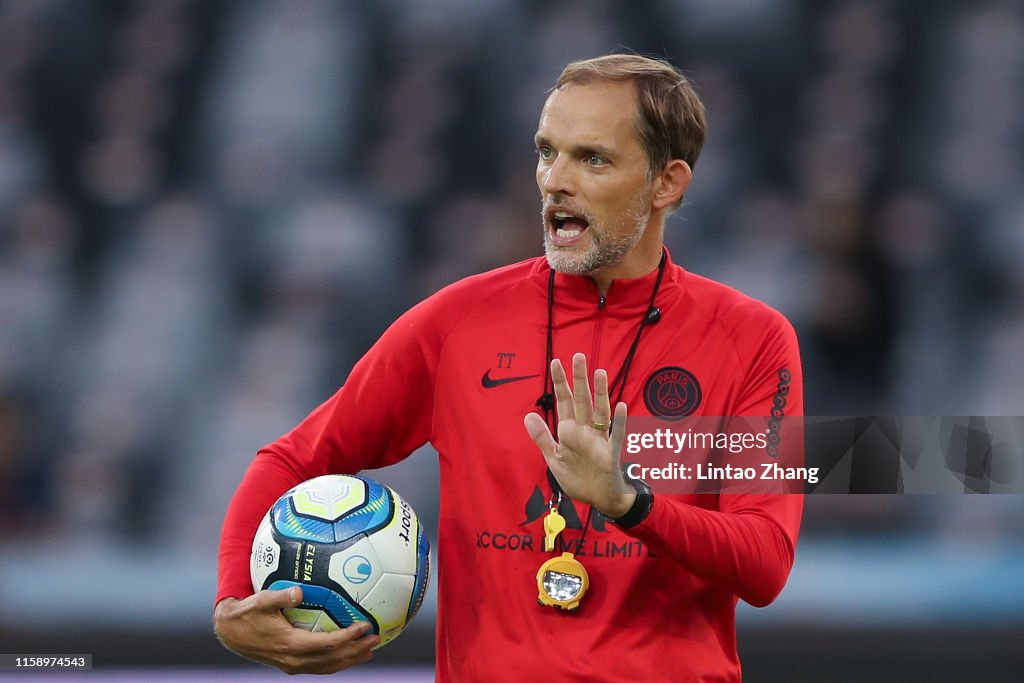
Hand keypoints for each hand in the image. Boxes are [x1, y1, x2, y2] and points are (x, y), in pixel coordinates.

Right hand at [213, 586, 378, 673]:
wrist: (231, 634)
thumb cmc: (248, 614)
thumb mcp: (261, 601)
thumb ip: (280, 597)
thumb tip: (299, 591)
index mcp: (290, 644)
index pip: (327, 644)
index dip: (348, 637)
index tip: (365, 626)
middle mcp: (294, 660)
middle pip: (333, 659)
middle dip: (356, 650)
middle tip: (376, 638)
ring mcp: (293, 665)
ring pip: (328, 667)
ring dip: (350, 659)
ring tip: (369, 650)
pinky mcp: (291, 665)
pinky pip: (320, 667)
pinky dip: (337, 662)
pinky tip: (348, 654)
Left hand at [524, 353, 634, 517]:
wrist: (599, 500)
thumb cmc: (579, 478)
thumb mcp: (554, 458)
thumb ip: (542, 437)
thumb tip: (528, 415)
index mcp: (570, 431)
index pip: (565, 402)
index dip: (560, 383)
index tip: (556, 362)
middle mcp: (585, 431)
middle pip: (582, 400)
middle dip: (579, 380)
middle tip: (577, 356)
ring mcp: (599, 440)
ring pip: (600, 412)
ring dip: (600, 393)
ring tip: (599, 373)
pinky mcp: (611, 453)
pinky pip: (616, 435)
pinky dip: (619, 422)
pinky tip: (621, 406)